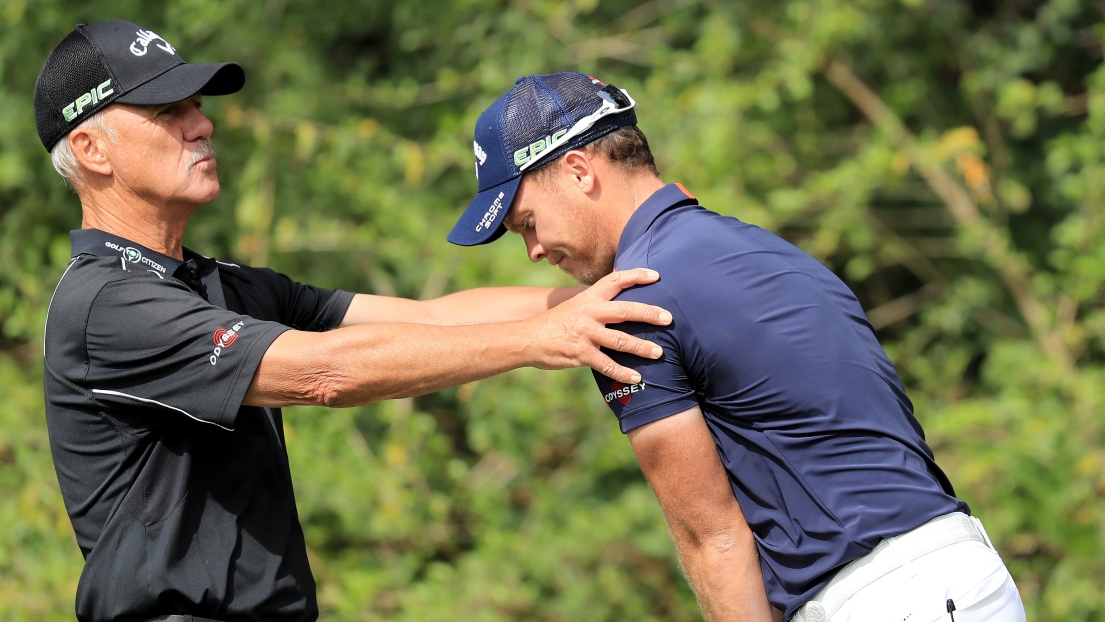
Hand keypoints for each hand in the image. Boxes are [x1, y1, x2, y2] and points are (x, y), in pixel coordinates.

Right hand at [526, 268, 670, 382]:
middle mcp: (589, 312)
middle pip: (626, 310)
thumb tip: (623, 304)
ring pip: (621, 341)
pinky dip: (623, 373)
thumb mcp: (574, 306)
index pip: (615, 280)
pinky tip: (636, 378)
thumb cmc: (556, 323)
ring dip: (643, 348)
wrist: (527, 339)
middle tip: (669, 318)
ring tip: (660, 353)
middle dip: (649, 314)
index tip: (656, 275)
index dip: (636, 275)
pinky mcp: (581, 354)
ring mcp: (585, 334)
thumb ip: (597, 304)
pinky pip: (607, 365)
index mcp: (588, 298)